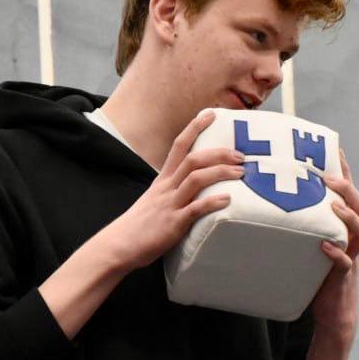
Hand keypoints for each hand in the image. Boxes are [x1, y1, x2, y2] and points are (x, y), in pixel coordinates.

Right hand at [105, 110, 243, 271]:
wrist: (118, 245)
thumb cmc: (140, 225)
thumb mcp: (156, 200)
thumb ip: (174, 191)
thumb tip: (195, 187)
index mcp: (163, 180)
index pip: (179, 146)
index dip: (195, 127)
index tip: (211, 114)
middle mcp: (167, 187)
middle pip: (193, 160)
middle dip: (219, 153)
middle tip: (240, 155)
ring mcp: (170, 204)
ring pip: (196, 179)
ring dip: (221, 173)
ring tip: (240, 173)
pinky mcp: (173, 223)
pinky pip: (195, 209)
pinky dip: (212, 202)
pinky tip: (227, 200)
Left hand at [309, 148, 358, 335]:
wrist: (331, 312)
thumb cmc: (315, 273)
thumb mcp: (308, 242)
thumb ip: (299, 222)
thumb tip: (266, 199)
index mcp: (344, 227)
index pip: (349, 193)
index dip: (345, 171)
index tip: (334, 148)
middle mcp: (352, 239)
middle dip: (348, 188)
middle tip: (328, 176)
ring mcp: (351, 257)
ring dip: (348, 216)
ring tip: (332, 205)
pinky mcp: (343, 277)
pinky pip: (346, 263)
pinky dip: (336, 253)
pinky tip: (323, 246)